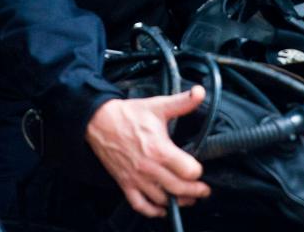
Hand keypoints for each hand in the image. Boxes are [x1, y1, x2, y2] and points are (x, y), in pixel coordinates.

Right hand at [86, 86, 210, 216]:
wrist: (99, 122)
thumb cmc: (129, 114)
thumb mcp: (158, 105)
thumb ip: (182, 102)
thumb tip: (200, 92)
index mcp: (159, 149)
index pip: (188, 171)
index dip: (198, 172)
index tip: (200, 170)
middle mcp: (149, 168)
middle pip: (179, 189)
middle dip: (195, 192)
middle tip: (204, 191)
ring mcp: (136, 178)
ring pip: (162, 200)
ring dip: (178, 202)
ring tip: (188, 199)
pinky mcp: (125, 183)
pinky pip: (140, 205)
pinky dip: (152, 211)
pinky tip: (162, 209)